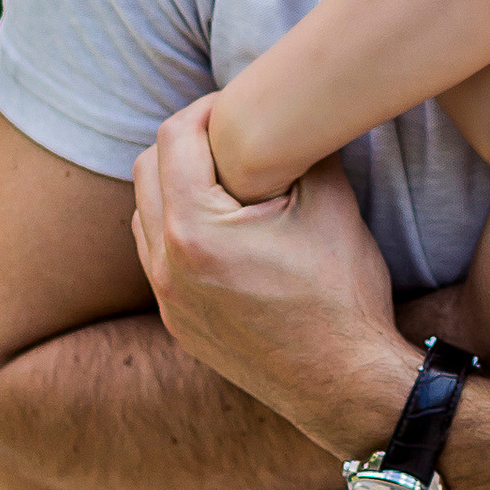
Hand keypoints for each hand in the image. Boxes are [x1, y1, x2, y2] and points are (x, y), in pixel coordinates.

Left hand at [130, 98, 413, 459]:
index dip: (207, 108)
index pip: (175, 136)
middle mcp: (165, 265)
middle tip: (233, 135)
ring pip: (144, 213)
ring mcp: (166, 299)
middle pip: (146, 168)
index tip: (239, 106)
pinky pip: (156, 256)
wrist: (345, 384)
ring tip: (227, 181)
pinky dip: (178, 228)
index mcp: (195, 230)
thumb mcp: (332, 204)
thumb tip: (293, 105)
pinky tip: (225, 229)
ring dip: (174, 185)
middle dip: (186, 142)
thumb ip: (301, 146)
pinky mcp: (177, 323)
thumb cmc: (342, 295)